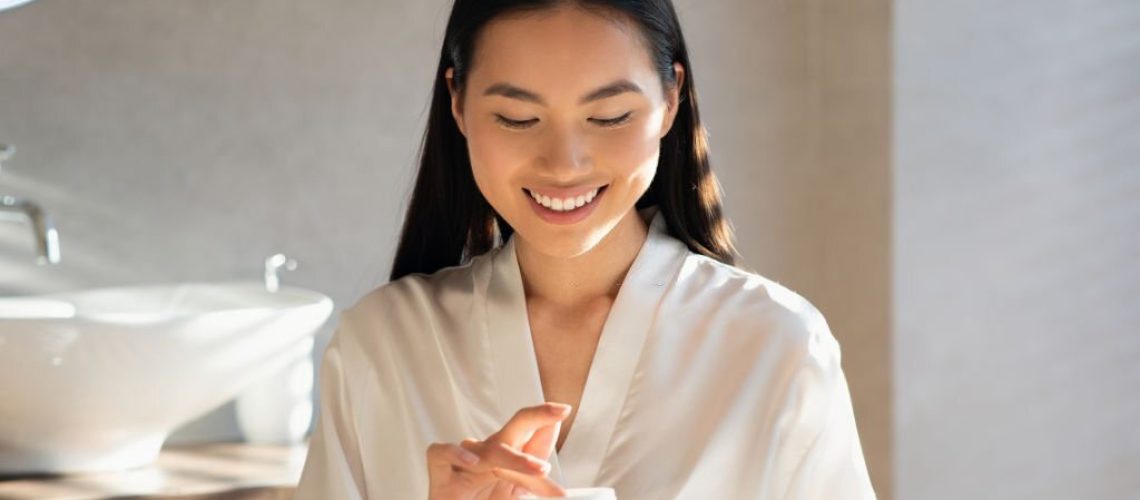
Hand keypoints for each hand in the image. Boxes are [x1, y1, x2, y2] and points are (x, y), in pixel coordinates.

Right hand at [427, 402, 570, 499]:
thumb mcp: (512, 488)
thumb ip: (531, 471)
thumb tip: (549, 440)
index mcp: (506, 457)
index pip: (530, 436)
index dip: (546, 424)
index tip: (565, 411)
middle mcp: (486, 454)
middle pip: (513, 428)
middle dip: (537, 415)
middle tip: (561, 412)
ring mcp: (463, 461)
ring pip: (489, 449)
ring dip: (516, 459)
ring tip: (540, 470)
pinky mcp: (439, 471)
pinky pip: (441, 452)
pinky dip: (455, 453)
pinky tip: (471, 463)